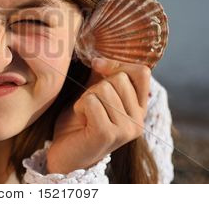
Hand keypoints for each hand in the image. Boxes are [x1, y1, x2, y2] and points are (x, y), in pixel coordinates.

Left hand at [46, 57, 149, 173]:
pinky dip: (80, 106)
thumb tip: (101, 55)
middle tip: (89, 105)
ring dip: (86, 97)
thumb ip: (102, 77)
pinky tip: (81, 121)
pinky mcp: (108, 134)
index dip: (118, 64)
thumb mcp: (93, 95)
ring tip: (85, 114)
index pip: (142, 72)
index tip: (97, 65)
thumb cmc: (80, 124)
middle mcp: (138, 120)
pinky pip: (92, 101)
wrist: (66, 154)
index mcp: (139, 108)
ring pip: (104, 88)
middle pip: (119, 78)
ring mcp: (126, 129)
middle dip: (96, 86)